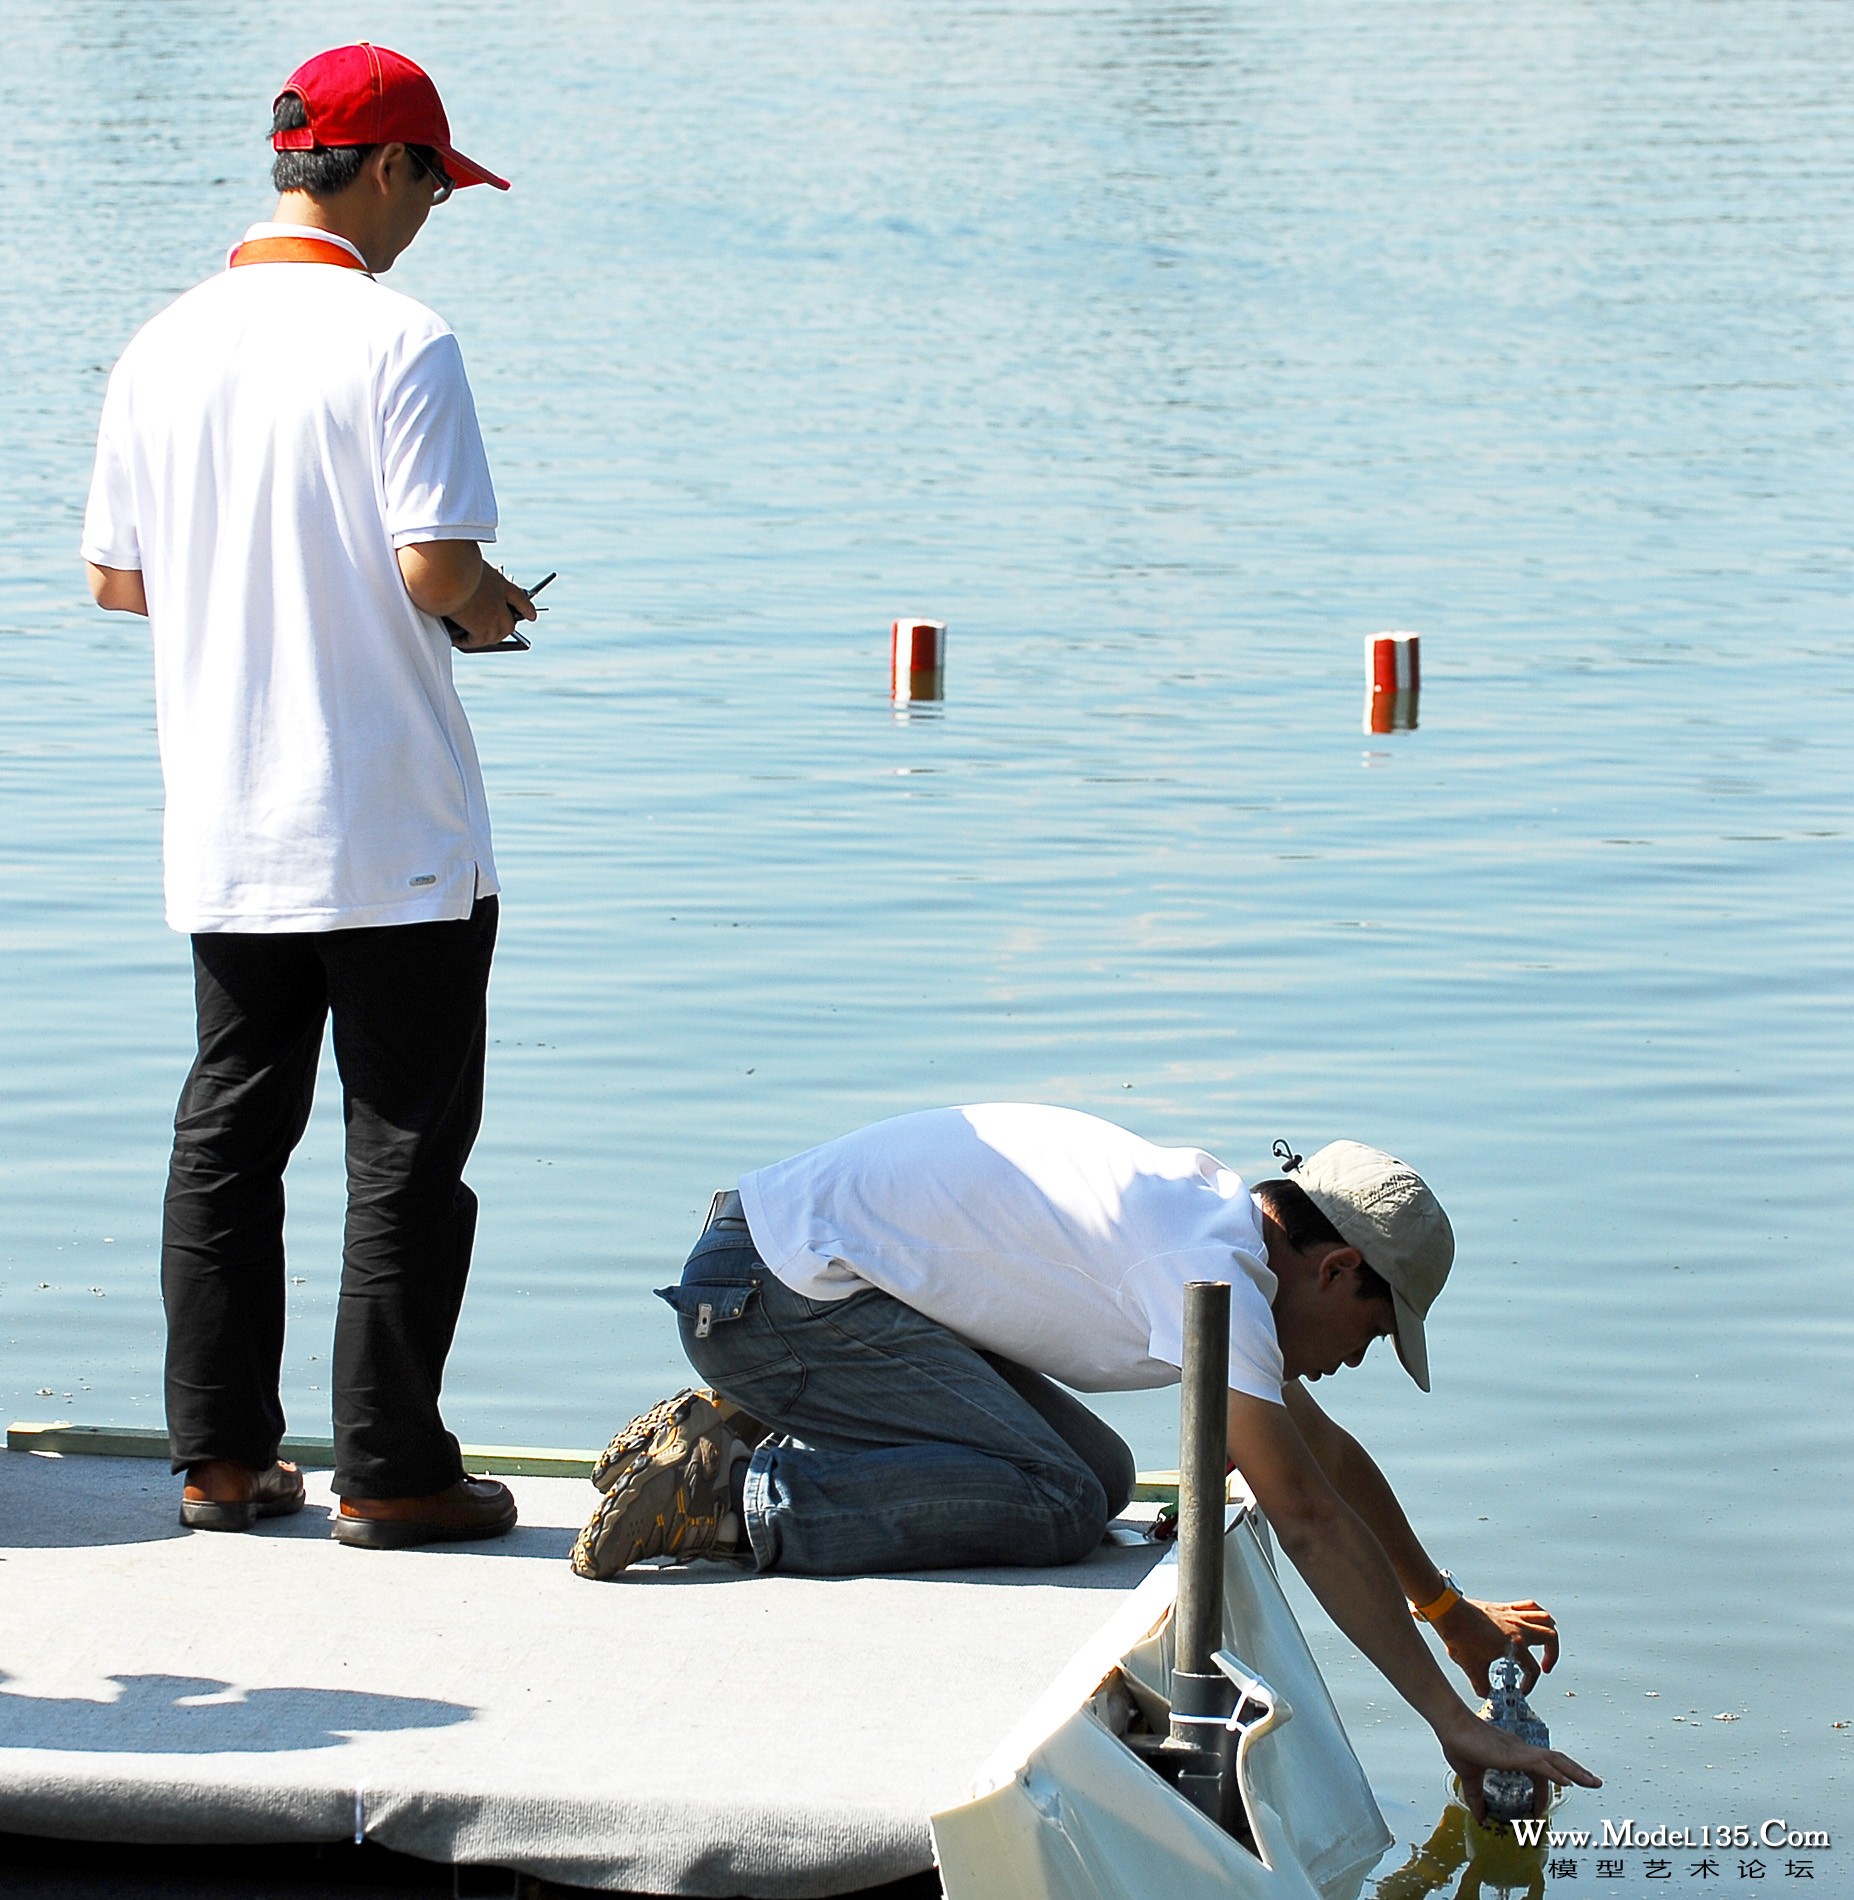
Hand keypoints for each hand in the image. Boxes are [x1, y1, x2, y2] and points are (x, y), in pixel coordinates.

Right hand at [446, 565, 536, 649]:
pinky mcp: (481, 628)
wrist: (448, 569)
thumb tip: (471, 579)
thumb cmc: (454, 561)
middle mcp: (500, 601)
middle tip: (490, 632)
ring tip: (470, 638)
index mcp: (500, 582)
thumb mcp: (471, 563)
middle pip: (509, 624)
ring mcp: (493, 616)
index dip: (526, 609)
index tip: (532, 616)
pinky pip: (476, 641)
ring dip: (483, 638)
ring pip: (495, 635)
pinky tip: (457, 638)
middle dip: (502, 630)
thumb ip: (476, 574)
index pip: (520, 598)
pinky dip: (466, 641)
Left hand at [1434, 1595, 1559, 1695]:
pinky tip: (1532, 1624)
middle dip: (1553, 1655)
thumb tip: (1486, 1694)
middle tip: (1545, 1667)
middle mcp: (1518, 1627)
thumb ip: (1482, 1686)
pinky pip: (1530, 1606)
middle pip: (1550, 1637)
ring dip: (1549, 1632)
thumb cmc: (1459, 1636)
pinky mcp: (1505, 1607)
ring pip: (1545, 1618)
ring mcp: (1513, 1615)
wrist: (1447, 1611)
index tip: (1520, 1690)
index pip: (1532, 1669)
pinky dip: (1537, 1614)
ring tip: (1545, 1645)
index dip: (1529, 1684)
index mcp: (1514, 1644)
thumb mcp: (1471, 1667)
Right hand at [1436, 1704, 1599, 1825]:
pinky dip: (1556, 1773)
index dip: (1544, 1792)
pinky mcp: (1515, 1754)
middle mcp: (1521, 1750)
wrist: (1451, 1726)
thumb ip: (1476, 1797)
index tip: (1539, 1811)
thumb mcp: (1470, 1777)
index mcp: (1513, 1753)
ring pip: (1556, 1760)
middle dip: (1577, 1773)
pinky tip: (1568, 1782)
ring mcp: (1520, 1751)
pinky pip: (1542, 1764)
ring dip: (1576, 1772)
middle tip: (1594, 1783)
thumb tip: (1479, 1818)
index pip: (1539, 1771)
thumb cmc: (1459, 1744)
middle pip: (1557, 1761)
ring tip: (1592, 1783)